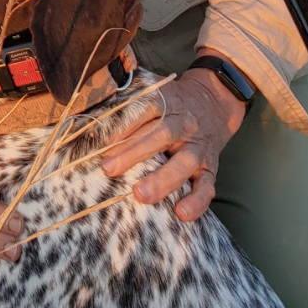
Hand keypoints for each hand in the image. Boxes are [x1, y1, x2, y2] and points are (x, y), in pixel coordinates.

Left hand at [101, 55, 247, 221]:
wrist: (213, 103)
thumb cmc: (171, 104)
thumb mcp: (153, 93)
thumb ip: (128, 102)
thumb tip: (94, 113)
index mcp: (167, 103)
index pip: (145, 110)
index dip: (125, 124)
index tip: (104, 141)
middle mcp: (184, 124)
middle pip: (162, 135)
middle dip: (134, 153)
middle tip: (109, 168)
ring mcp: (198, 147)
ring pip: (184, 162)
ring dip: (162, 179)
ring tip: (140, 195)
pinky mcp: (210, 167)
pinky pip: (207, 185)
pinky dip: (197, 201)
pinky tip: (182, 214)